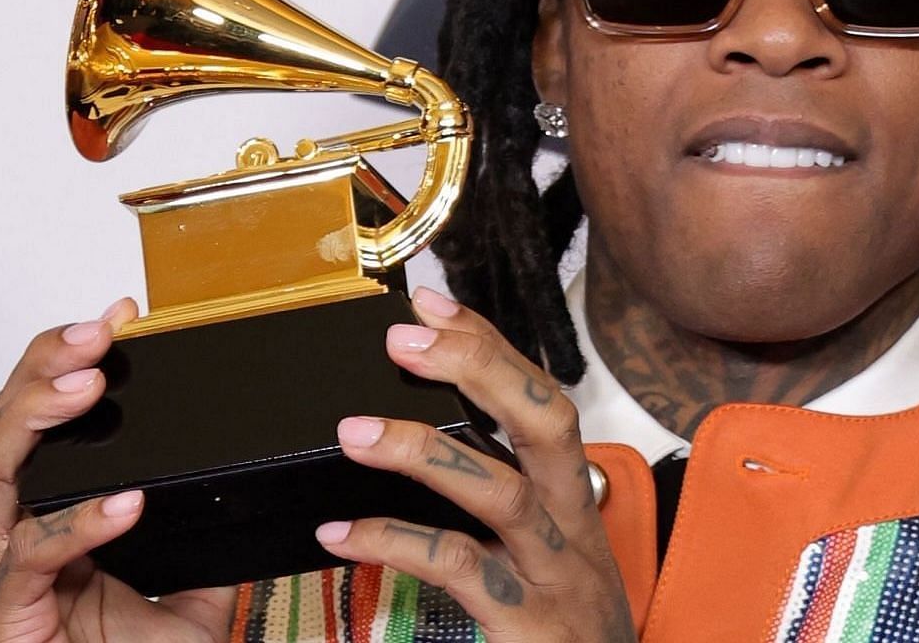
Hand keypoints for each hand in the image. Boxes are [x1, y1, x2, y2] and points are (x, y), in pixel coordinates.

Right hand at [0, 298, 237, 642]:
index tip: (123, 315)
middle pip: (1, 423)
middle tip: (96, 335)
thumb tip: (262, 490)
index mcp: (45, 510)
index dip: (72, 357)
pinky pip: (27, 555)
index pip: (47, 415)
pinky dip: (75, 523)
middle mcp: (7, 530)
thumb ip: (211, 541)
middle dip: (42, 366)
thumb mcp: (191, 592)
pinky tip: (123, 501)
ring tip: (87, 385)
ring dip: (33, 418)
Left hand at [314, 287, 636, 641]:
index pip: (543, 400)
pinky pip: (460, 568)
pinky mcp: (526, 622)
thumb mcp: (552, 555)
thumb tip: (433, 446)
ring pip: (501, 492)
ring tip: (354, 434)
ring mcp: (553, 574)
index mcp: (575, 500)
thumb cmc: (568, 628)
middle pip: (543, 423)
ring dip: (425, 453)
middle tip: (404, 341)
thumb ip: (507, 500)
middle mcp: (572, 525)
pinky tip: (343, 533)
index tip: (431, 307)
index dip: (490, 347)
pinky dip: (397, 543)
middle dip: (478, 369)